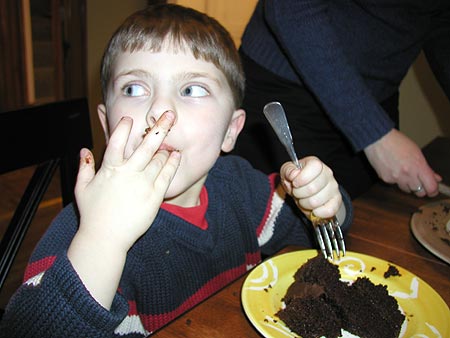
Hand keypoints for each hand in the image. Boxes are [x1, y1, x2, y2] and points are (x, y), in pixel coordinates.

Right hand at [74, 111, 180, 251]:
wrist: (106, 238)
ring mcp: (143, 183)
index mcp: (110, 168)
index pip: (117, 140)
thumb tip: (84, 150)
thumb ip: (84, 167)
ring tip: (171, 141)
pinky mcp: (154, 196)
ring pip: (159, 159)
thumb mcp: (82, 188)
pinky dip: (172, 163)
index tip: (130, 119)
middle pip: (146, 145)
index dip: (124, 127)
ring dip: (166, 147)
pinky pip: (167, 175)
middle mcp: (128, 173)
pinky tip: (177, 155)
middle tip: (169, 115)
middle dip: (159, 127)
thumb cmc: (93, 214)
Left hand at [280, 156, 341, 218]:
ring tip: (304, 199)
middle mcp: (328, 174)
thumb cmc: (296, 180)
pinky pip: (328, 211)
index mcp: (315, 164)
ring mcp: (334, 188)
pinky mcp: (337, 201)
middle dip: (298, 194)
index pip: (314, 166)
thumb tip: (294, 174)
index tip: (295, 183)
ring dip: (304, 204)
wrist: (305, 193)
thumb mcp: (287, 173)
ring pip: (315, 202)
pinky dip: (316, 213)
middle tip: (297, 193)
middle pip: (312, 188)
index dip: (302, 177)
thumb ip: (288, 171)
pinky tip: (313, 208)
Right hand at [364, 129, 440, 196]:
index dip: (433, 190)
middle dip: (421, 189)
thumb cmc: (398, 142)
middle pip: (419, 192)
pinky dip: (396, 179)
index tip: (432, 190)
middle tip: (419, 183)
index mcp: (418, 166)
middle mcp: (407, 174)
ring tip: (404, 173)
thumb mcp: (417, 153)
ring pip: (407, 190)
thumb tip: (435, 178)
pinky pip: (394, 184)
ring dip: (408, 185)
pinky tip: (393, 169)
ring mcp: (396, 178)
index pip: (430, 187)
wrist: (378, 140)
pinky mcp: (386, 179)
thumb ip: (426, 168)